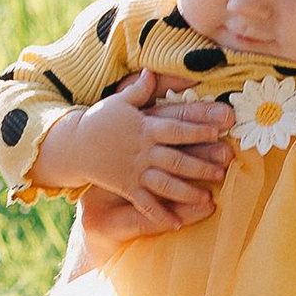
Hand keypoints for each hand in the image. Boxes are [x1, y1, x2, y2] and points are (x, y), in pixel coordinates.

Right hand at [36, 68, 230, 231]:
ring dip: (187, 191)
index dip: (197, 129)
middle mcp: (142, 150)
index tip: (218, 130)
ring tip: (208, 198)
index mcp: (144, 127)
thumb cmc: (99, 121)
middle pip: (176, 159)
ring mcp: (134, 170)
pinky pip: (145, 203)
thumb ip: (139, 89)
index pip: (175, 128)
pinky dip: (160, 213)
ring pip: (165, 183)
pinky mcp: (126, 186)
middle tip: (223, 170)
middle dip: (200, 165)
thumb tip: (152, 71)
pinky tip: (177, 224)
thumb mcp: (118, 101)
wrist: (73, 145)